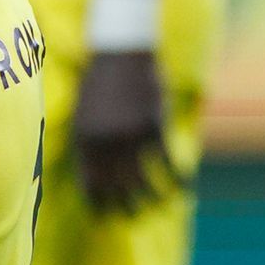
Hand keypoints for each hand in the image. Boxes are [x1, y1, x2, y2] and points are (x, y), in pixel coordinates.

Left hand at [73, 42, 168, 211]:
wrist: (121, 49)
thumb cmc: (100, 80)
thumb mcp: (83, 113)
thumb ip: (87, 143)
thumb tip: (94, 175)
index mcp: (84, 140)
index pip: (90, 184)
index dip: (97, 203)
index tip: (103, 216)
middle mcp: (106, 143)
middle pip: (116, 187)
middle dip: (124, 206)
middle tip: (131, 215)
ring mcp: (131, 135)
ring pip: (143, 179)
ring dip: (152, 196)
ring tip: (158, 204)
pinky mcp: (154, 126)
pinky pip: (167, 161)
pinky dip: (176, 176)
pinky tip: (182, 183)